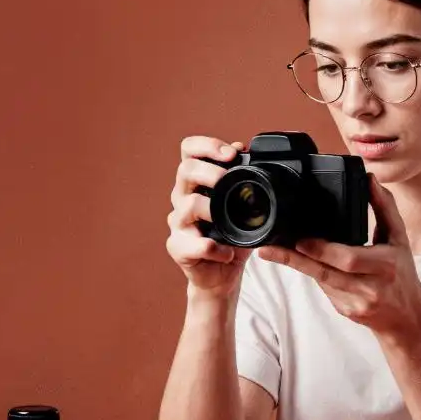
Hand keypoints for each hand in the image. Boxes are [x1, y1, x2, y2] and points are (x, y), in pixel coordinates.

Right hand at [165, 135, 252, 296]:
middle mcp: (182, 198)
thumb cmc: (231, 236)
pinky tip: (227, 252)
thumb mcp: (242, 206)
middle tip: (228, 180)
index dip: (207, 145)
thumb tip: (240, 148)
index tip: (231, 153)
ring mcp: (178, 223)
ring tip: (230, 222)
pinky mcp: (178, 247)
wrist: (221, 274)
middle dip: (210, 172)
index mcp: (196, 183)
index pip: (190, 150)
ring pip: (189, 205)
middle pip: (185, 170)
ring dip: (213, 210)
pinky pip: (197, 244)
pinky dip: (216, 248)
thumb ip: (241, 178)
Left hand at [257, 175, 420, 340]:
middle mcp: (370, 288)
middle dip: (295, 260)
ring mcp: (356, 303)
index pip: (349, 259)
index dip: (322, 251)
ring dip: (300, 265)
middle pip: (326, 273)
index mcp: (385, 266)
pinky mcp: (345, 311)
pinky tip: (308, 263)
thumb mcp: (399, 239)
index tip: (301, 240)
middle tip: (269, 249)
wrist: (407, 317)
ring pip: (320, 282)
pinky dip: (315, 275)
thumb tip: (370, 180)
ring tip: (275, 251)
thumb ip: (385, 208)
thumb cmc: (402, 273)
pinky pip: (324, 290)